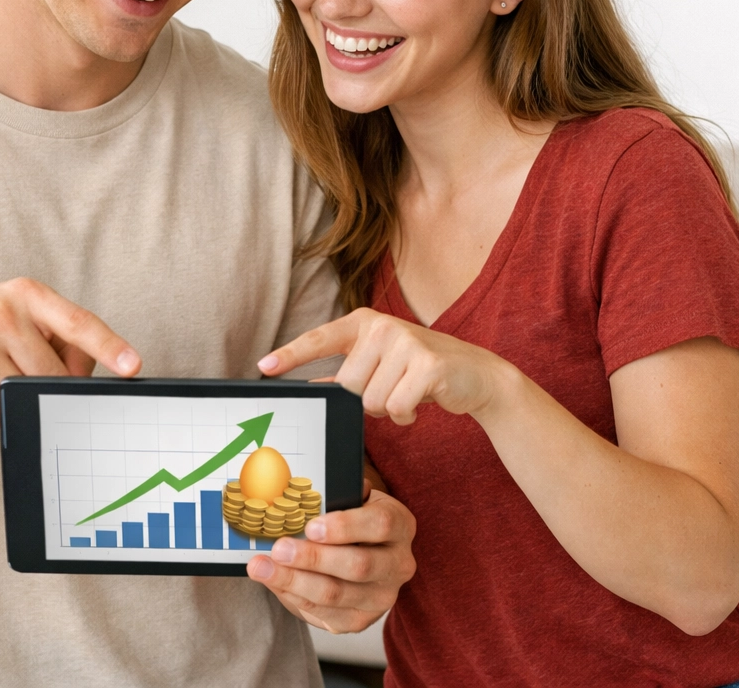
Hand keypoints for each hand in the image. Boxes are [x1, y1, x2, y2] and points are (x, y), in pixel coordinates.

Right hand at [0, 277, 139, 426]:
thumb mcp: (18, 317)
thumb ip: (58, 339)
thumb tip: (86, 376)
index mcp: (26, 293)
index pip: (77, 322)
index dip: (108, 346)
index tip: (133, 365)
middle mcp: (0, 310)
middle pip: (53, 371)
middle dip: (47, 384)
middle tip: (23, 373)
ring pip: (23, 393)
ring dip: (15, 396)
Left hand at [247, 487, 416, 632]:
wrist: (367, 552)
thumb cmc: (355, 519)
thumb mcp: (355, 499)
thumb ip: (339, 495)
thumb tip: (311, 491)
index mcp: (400, 525)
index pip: (380, 525)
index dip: (345, 527)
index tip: (311, 527)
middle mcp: (398, 564)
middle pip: (358, 566)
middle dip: (313, 559)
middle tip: (279, 549)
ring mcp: (382, 597)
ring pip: (336, 595)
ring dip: (294, 581)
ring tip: (262, 567)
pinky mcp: (360, 620)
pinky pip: (324, 615)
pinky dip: (294, 598)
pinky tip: (274, 583)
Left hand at [258, 308, 512, 423]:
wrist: (475, 374)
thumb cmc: (419, 371)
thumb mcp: (380, 364)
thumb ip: (346, 372)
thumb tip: (309, 388)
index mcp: (365, 322)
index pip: (320, 339)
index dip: (291, 355)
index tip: (264, 367)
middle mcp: (382, 326)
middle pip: (347, 386)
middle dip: (366, 399)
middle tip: (391, 388)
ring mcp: (406, 342)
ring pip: (371, 402)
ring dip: (388, 409)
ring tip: (408, 392)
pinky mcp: (428, 364)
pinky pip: (396, 408)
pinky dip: (406, 415)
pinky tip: (420, 403)